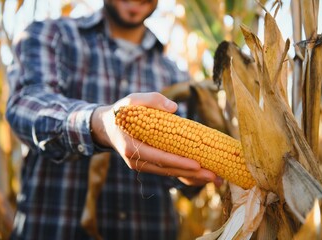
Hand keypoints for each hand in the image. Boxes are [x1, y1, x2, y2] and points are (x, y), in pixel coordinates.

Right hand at [90, 92, 216, 185]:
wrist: (107, 126)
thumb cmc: (122, 112)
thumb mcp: (133, 100)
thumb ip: (152, 100)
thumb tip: (174, 108)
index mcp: (131, 146)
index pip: (159, 157)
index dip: (178, 162)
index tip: (198, 165)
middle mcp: (136, 160)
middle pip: (167, 170)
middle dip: (191, 173)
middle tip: (213, 175)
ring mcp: (142, 165)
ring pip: (168, 173)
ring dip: (190, 176)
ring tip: (212, 178)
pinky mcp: (147, 165)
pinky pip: (167, 170)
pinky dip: (183, 173)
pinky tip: (200, 175)